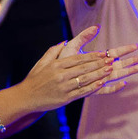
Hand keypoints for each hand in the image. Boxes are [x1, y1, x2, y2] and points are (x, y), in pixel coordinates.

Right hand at [20, 26, 137, 110]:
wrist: (26, 97)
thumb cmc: (35, 79)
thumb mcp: (42, 63)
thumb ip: (53, 51)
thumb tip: (64, 41)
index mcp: (56, 65)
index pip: (77, 58)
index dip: (91, 56)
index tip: (103, 53)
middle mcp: (61, 75)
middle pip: (84, 67)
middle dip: (99, 63)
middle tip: (111, 59)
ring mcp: (64, 87)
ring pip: (85, 79)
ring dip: (99, 74)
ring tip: (111, 69)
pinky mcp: (66, 98)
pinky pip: (82, 92)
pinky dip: (93, 87)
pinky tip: (102, 83)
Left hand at [55, 27, 137, 93]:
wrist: (50, 81)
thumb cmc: (59, 64)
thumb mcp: (71, 47)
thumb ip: (83, 37)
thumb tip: (96, 27)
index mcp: (95, 59)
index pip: (114, 53)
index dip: (125, 50)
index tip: (136, 46)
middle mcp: (98, 70)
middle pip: (119, 64)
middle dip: (133, 61)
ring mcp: (96, 80)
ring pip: (116, 76)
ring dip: (128, 72)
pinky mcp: (91, 90)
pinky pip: (105, 90)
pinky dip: (114, 88)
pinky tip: (124, 84)